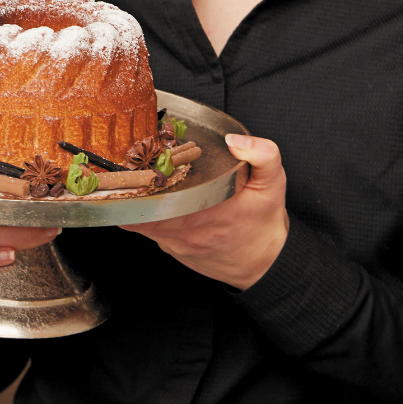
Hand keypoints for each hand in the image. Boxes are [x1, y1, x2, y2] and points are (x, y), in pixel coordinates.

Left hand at [119, 134, 287, 289]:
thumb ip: (262, 155)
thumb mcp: (273, 184)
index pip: (156, 205)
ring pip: (140, 224)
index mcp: (206, 216)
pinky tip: (150, 199)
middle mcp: (187, 235)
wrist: (264, 263)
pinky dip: (145, 216)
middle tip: (130, 167)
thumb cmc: (264, 223)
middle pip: (140, 212)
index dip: (139, 187)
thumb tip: (234, 140)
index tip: (134, 168)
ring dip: (136, 203)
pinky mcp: (174, 251)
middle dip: (132, 189)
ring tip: (136, 179)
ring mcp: (177, 246)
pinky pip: (150, 231)